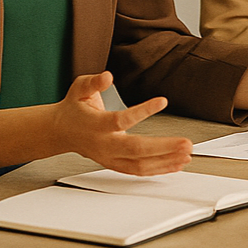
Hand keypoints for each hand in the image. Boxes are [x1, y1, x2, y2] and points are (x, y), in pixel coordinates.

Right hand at [52, 72, 191, 174]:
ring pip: (139, 165)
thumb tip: (108, 76)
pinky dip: (160, 169)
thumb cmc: (74, 108)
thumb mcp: (79, 88)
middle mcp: (104, 144)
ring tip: (187, 155)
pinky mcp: (116, 165)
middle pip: (135, 150)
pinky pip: (139, 171)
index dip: (142, 111)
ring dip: (166, 162)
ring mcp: (110, 158)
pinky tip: (177, 164)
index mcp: (96, 124)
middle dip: (163, 148)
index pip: (121, 120)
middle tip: (186, 143)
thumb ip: (93, 82)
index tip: (162, 101)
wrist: (60, 132)